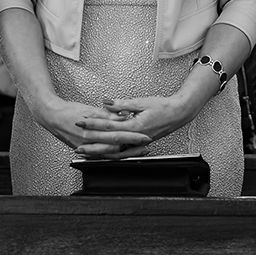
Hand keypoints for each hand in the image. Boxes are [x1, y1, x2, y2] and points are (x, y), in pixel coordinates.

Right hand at [34, 96, 152, 158]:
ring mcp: (86, 148)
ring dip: (125, 154)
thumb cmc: (69, 111)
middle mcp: (89, 142)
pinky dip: (112, 155)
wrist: (51, 117)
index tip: (144, 136)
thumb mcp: (90, 109)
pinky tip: (121, 154)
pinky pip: (101, 156)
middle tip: (146, 146)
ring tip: (138, 152)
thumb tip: (123, 116)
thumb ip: (108, 115)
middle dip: (132, 148)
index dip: (132, 137)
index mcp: (92, 131)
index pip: (117, 135)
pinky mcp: (84, 150)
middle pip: (116, 148)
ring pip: (110, 155)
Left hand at [81, 93, 201, 158]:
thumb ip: (122, 104)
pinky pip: (122, 152)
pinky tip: (102, 152)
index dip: (93, 123)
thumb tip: (107, 102)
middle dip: (91, 141)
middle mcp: (135, 138)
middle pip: (108, 142)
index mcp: (135, 126)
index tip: (82, 120)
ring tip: (85, 151)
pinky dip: (110, 153)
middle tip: (77, 141)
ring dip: (98, 151)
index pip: (109, 125)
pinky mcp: (139, 144)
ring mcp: (137, 143)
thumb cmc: (163, 107)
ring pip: (114, 150)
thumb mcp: (142, 102)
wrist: (178, 114)